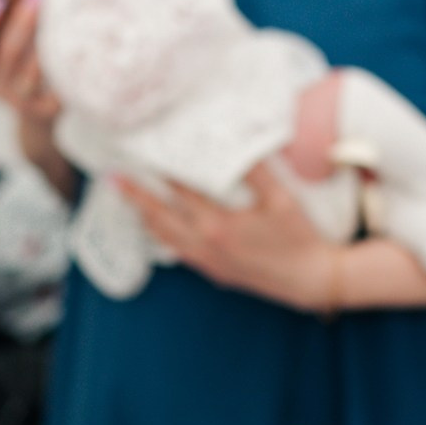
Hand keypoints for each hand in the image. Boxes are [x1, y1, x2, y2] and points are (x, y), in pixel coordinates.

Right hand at [0, 0, 61, 124]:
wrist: (41, 113)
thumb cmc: (25, 59)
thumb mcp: (13, 34)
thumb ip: (16, 3)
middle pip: (8, 54)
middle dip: (24, 21)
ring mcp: (20, 101)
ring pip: (31, 76)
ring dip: (47, 47)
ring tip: (63, 18)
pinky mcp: (46, 112)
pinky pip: (56, 95)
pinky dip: (66, 74)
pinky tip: (78, 51)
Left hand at [114, 163, 338, 309]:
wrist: (312, 281)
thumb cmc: (300, 239)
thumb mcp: (282, 199)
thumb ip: (256, 171)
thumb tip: (238, 143)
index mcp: (217, 225)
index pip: (180, 191)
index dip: (159, 170)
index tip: (142, 153)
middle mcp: (205, 245)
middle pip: (160, 217)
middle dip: (135, 197)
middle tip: (113, 179)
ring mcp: (208, 261)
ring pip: (166, 238)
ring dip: (146, 218)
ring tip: (129, 202)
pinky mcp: (216, 272)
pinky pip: (180, 252)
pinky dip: (164, 237)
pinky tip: (161, 231)